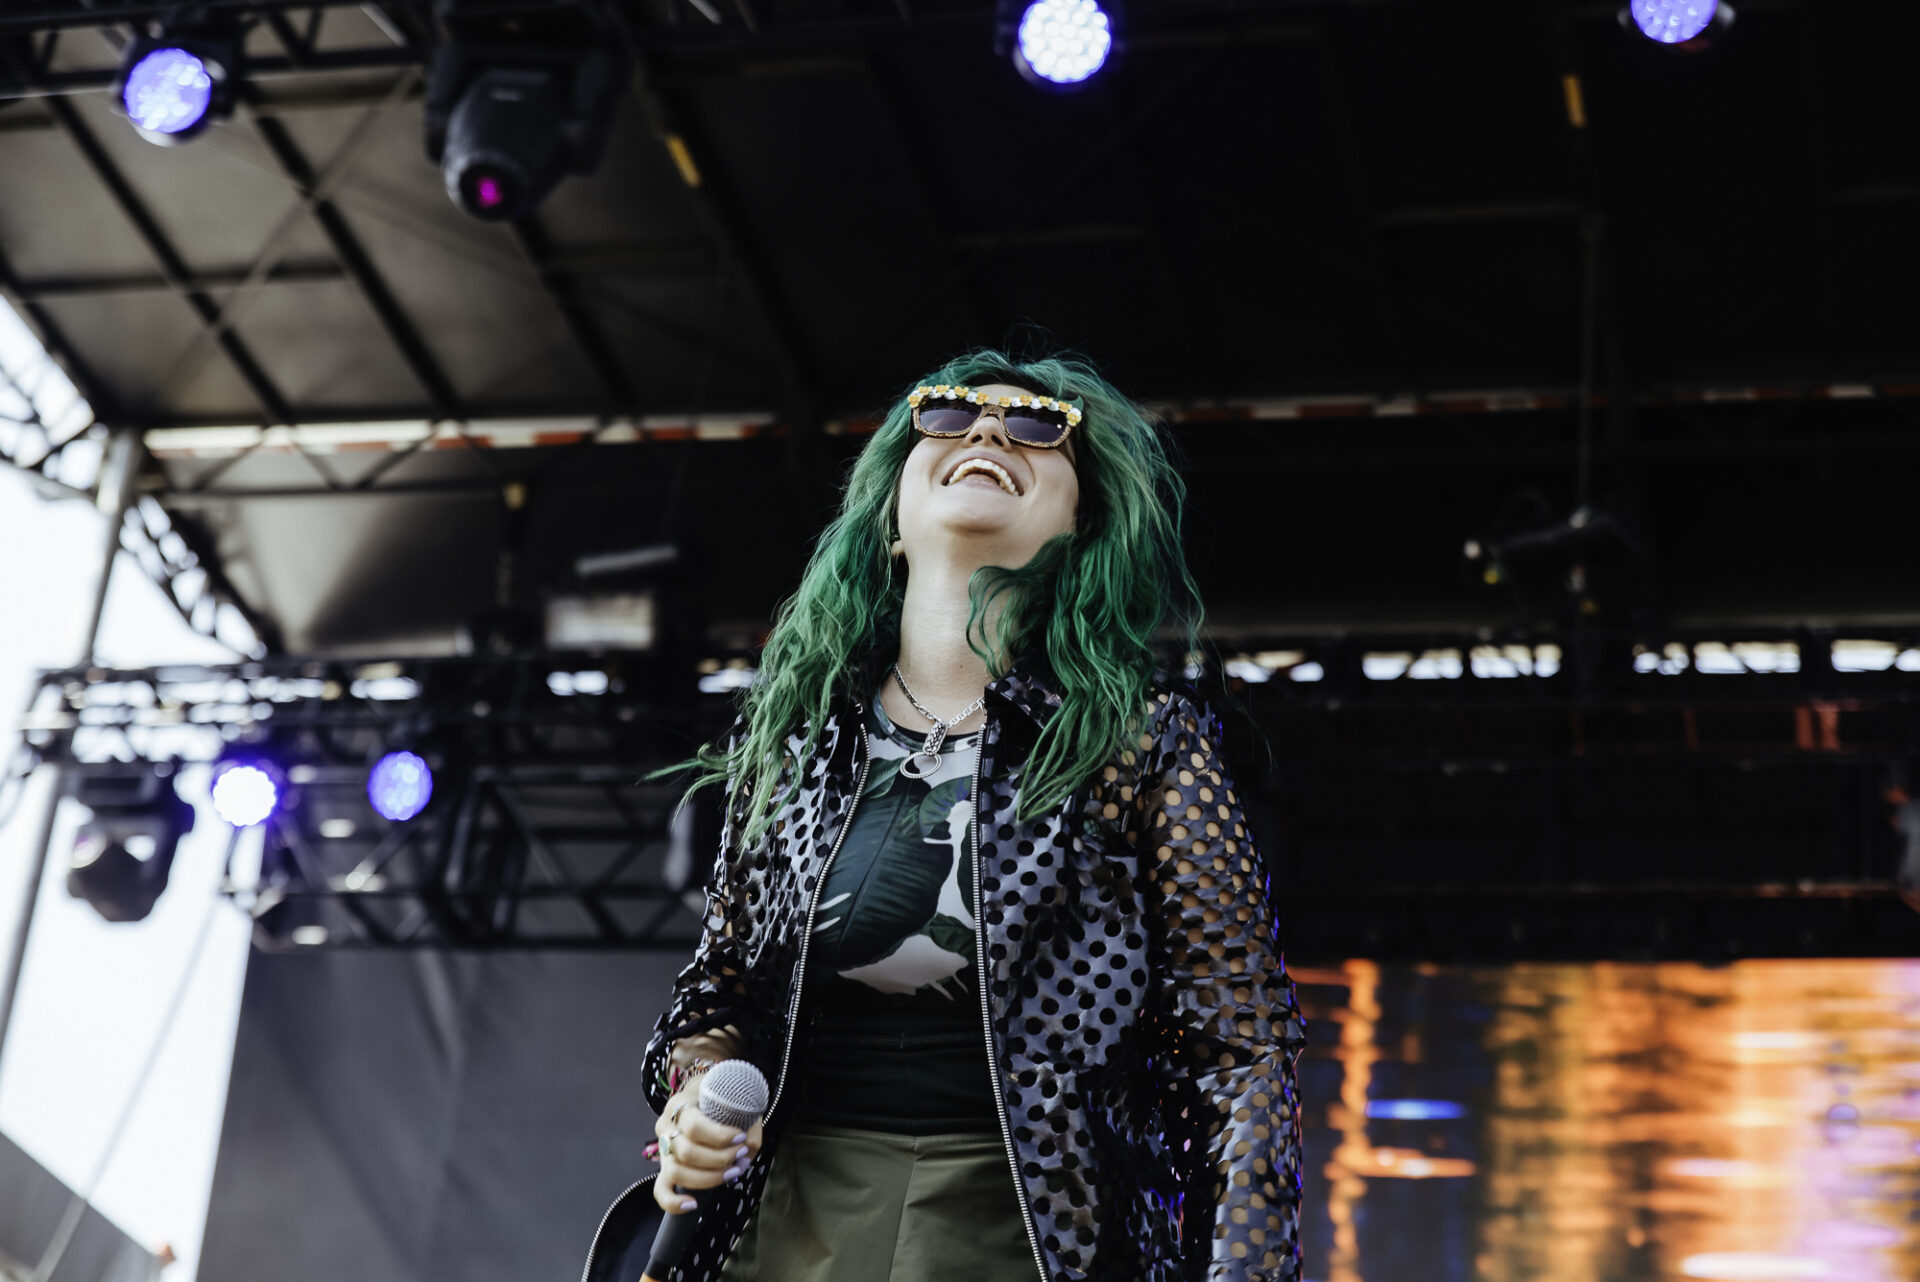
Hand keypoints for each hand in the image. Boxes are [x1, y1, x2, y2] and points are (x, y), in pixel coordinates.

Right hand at [651, 1071, 763, 1215]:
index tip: (741, 1137)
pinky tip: (692, 1204)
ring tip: (732, 1172)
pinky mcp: (665, 1168)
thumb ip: (745, 1128)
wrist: (709, 1095)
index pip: (694, 1127)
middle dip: (720, 1158)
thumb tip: (743, 1157)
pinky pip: (661, 1190)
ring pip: (675, 1171)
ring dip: (707, 1177)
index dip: (719, 1137)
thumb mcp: (736, 1104)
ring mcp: (663, 1149)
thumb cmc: (724, 1100)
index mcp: (679, 1105)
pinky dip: (673, 1202)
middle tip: (741, 1154)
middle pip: (687, 1152)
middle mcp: (666, 1126)